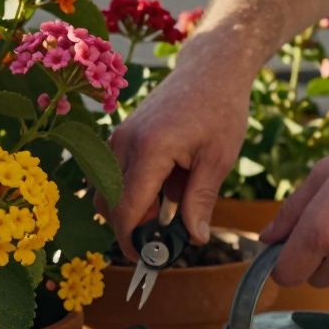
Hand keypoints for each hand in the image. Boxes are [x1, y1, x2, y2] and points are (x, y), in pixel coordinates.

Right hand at [107, 33, 252, 256]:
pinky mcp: (120, 135)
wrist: (211, 69)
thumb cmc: (220, 109)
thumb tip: (193, 239)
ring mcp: (118, 137)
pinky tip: (165, 186)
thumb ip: (201, 201)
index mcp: (149, 149)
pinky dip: (133, 191)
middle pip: (109, 204)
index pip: (127, 208)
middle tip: (165, 237)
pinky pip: (115, 175)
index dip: (132, 240)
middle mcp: (124, 142)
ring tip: (170, 207)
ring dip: (132, 209)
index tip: (148, 259)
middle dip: (131, 227)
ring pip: (108, 191)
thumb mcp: (218, 160)